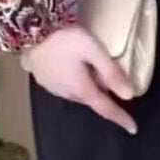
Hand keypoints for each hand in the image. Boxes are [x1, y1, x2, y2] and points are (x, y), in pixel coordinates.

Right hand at [21, 25, 137, 134]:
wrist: (27, 31)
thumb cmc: (62, 39)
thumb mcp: (92, 49)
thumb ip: (110, 71)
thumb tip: (129, 95)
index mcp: (82, 89)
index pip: (106, 109)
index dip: (121, 118)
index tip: (133, 128)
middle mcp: (67, 94)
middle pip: (92, 99)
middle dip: (103, 95)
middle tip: (112, 81)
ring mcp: (52, 88)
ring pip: (77, 93)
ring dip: (87, 87)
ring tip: (91, 70)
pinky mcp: (43, 80)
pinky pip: (65, 86)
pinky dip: (74, 81)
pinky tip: (72, 68)